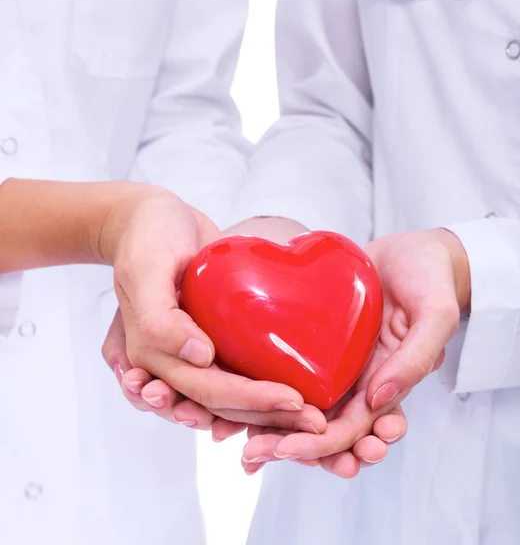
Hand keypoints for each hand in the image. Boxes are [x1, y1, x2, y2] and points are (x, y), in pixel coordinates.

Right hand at [100, 190, 324, 427]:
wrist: (151, 218)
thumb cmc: (146, 238)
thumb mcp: (145, 269)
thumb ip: (159, 318)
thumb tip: (200, 358)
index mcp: (151, 354)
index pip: (205, 390)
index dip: (250, 402)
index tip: (295, 401)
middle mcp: (170, 363)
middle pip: (222, 404)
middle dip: (269, 416)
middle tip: (318, 422)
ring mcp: (189, 354)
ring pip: (231, 398)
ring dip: (269, 413)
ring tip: (313, 418)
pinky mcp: (207, 339)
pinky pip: (234, 372)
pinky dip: (261, 389)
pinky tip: (294, 398)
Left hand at [240, 228, 468, 476]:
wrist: (414, 251)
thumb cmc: (431, 279)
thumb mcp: (435, 315)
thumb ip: (415, 358)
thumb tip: (378, 399)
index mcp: (387, 384)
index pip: (355, 428)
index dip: (326, 445)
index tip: (291, 449)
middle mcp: (359, 381)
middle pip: (324, 427)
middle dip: (292, 445)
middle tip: (255, 453)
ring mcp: (338, 363)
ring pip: (305, 406)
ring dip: (276, 427)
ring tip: (242, 440)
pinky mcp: (320, 342)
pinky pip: (294, 370)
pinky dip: (271, 390)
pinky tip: (242, 400)